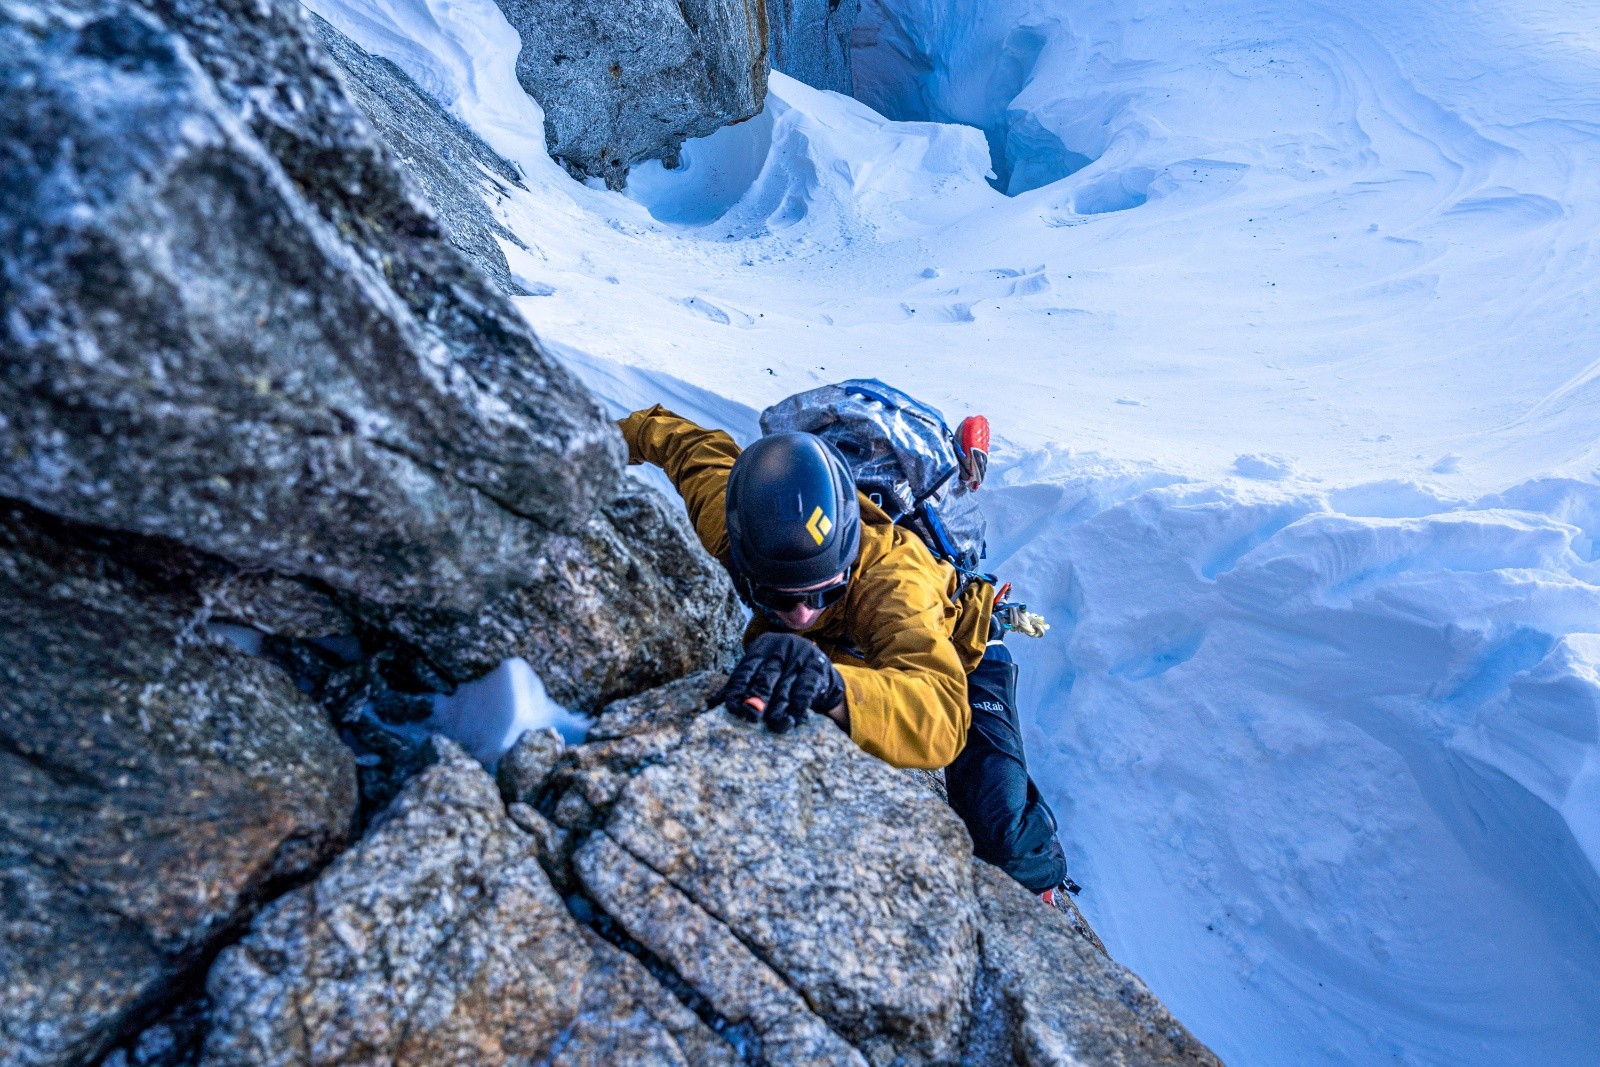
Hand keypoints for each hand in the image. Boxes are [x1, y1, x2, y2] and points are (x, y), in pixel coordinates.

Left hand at [717, 633, 846, 733]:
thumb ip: (738, 686)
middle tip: (752, 718)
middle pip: (765, 678)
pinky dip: (800, 705)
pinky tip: (796, 718)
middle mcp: (780, 648)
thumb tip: (707, 706)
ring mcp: (800, 657)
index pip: (745, 670)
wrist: (820, 671)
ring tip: (777, 724)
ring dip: (781, 709)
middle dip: (758, 700)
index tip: (733, 709)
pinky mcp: (817, 668)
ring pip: (786, 688)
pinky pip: (806, 690)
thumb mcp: (761, 672)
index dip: (738, 690)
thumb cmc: (781, 675)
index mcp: (761, 648)